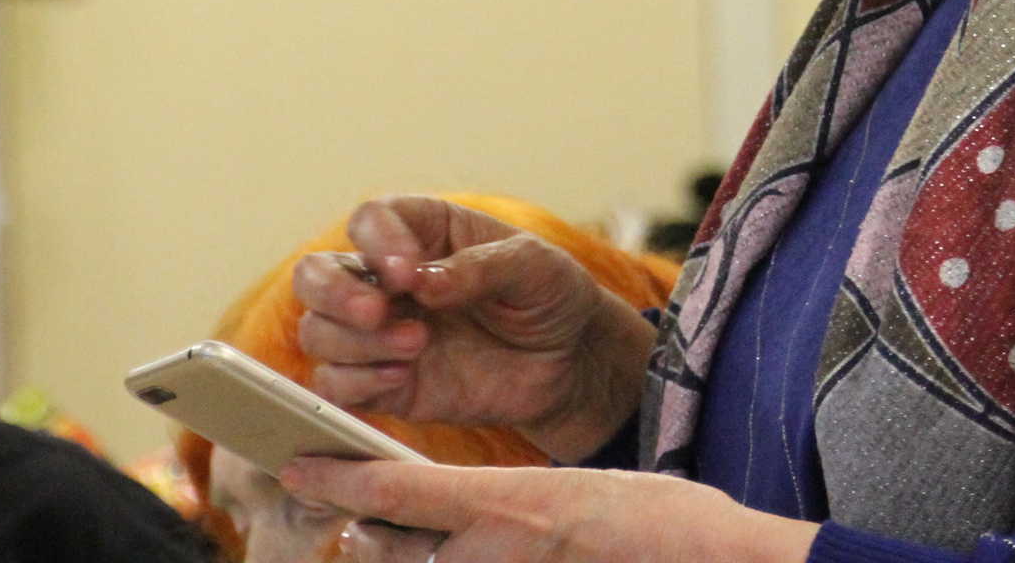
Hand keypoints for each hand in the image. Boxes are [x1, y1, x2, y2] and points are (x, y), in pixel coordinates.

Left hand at [282, 458, 818, 562]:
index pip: (397, 491)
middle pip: (391, 546)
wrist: (717, 562)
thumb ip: (517, 507)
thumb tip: (482, 515)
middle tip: (342, 514)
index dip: (338, 479)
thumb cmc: (663, 523)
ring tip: (375, 539)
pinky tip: (446, 554)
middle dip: (360, 529)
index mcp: (511, 505)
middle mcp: (495, 554)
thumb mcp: (582, 494)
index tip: (297, 462)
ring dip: (396, 558)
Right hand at [292, 197, 657, 460]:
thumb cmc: (550, 297)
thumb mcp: (534, 267)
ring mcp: (380, 334)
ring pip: (319, 333)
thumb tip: (422, 282)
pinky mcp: (384, 385)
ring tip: (418, 344)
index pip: (369, 221)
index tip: (408, 272)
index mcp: (422, 232)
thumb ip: (480, 268)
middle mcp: (387, 281)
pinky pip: (336, 386)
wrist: (569, 363)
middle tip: (378, 311)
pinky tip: (404, 377)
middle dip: (334, 292)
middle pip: (315, 274)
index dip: (377, 243)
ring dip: (356, 341)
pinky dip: (358, 383)